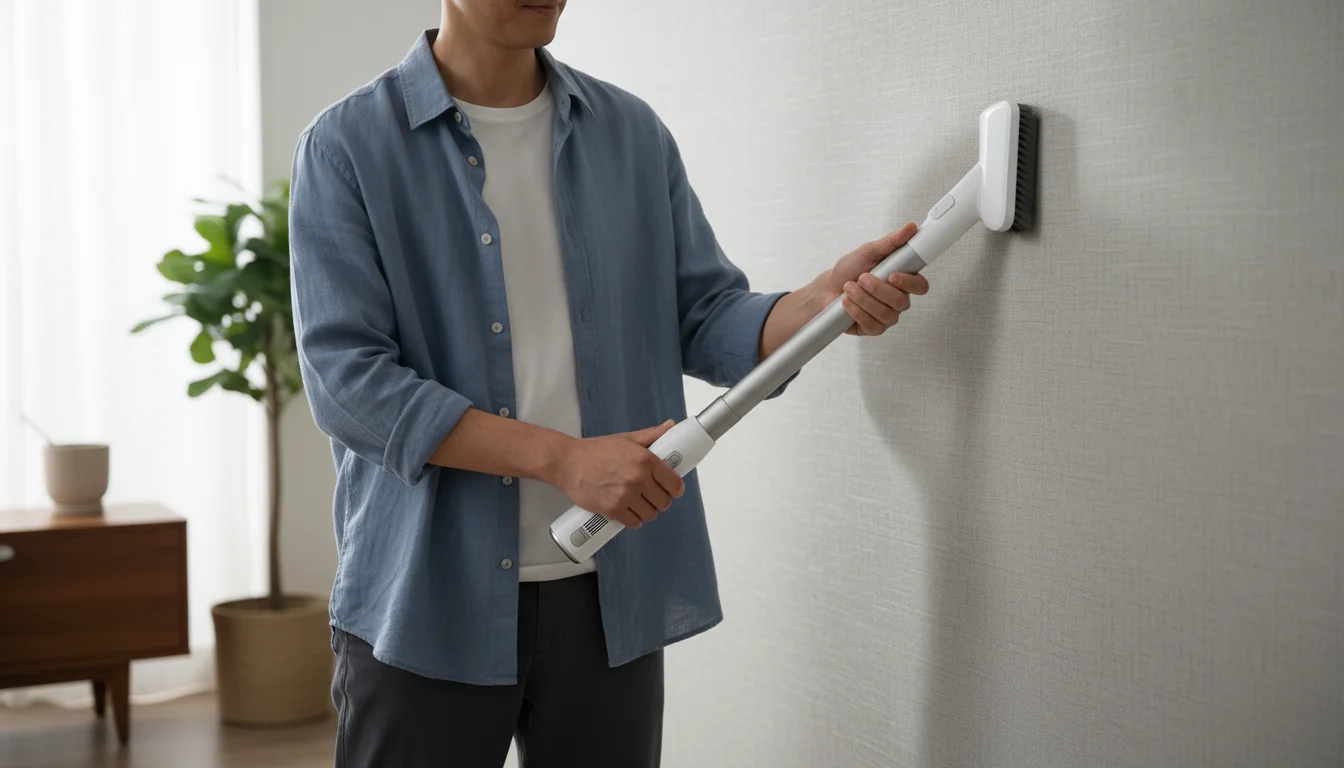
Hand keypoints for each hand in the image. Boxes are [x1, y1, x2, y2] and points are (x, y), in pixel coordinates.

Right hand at [553, 420, 685, 528]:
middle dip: (659, 500)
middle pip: (664, 502)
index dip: (674, 489)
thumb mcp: (626, 439)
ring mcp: (626, 496)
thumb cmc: (596, 451)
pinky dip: (633, 520)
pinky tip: (628, 512)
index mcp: (645, 459)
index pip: (674, 484)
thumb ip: (651, 435)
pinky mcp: (613, 510)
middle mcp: (638, 478)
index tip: (670, 489)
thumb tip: (671, 426)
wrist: (567, 463)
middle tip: (651, 496)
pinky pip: (634, 523)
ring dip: (646, 511)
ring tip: (638, 504)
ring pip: (650, 514)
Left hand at [815, 222, 928, 335]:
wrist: (827, 288)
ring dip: (864, 299)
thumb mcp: (868, 251)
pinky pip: (872, 325)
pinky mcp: (873, 328)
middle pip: (901, 301)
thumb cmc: (850, 269)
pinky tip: (846, 303)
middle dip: (877, 289)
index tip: (892, 275)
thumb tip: (911, 228)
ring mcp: (887, 316)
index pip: (920, 286)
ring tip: (849, 288)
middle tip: (861, 278)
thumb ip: (890, 242)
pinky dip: (856, 311)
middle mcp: (898, 300)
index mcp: (902, 281)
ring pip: (885, 314)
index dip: (910, 283)